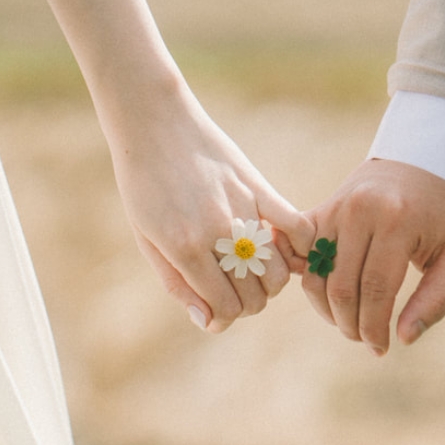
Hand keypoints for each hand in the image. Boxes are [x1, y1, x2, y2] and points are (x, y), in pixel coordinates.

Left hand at [110, 90, 313, 331]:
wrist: (153, 124)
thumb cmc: (143, 185)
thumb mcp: (147, 240)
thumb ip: (178, 284)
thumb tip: (207, 321)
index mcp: (187, 250)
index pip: (226, 309)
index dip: (223, 318)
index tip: (216, 312)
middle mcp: (219, 234)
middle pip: (256, 297)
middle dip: (247, 304)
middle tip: (233, 289)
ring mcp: (244, 211)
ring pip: (278, 273)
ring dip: (270, 283)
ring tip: (253, 271)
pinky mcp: (260, 188)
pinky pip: (298, 228)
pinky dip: (300, 249)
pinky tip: (287, 251)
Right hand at [302, 159, 444, 354]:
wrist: (422, 159)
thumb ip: (436, 299)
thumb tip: (403, 339)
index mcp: (397, 222)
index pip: (376, 290)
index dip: (373, 328)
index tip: (379, 349)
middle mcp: (361, 212)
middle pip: (342, 288)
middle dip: (349, 325)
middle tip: (363, 339)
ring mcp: (336, 208)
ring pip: (315, 276)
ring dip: (326, 310)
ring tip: (348, 323)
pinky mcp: (320, 209)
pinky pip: (300, 254)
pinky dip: (306, 280)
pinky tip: (326, 298)